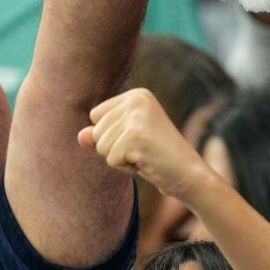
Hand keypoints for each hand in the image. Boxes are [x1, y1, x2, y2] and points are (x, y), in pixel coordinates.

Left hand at [79, 88, 218, 203]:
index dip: (111, 135)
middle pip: (96, 131)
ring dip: (120, 159)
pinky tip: (146, 162)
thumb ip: (101, 135)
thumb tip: (80, 136)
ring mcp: (137, 117)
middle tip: (143, 150)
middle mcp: (137, 100)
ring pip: (101, 146)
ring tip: (145, 156)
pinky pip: (110, 159)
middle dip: (114, 149)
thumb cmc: (157, 158)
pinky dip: (126, 168)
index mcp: (136, 95)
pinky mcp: (136, 136)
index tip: (138, 140)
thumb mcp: (125, 142)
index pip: (96, 116)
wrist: (188, 174)